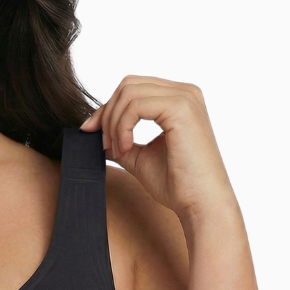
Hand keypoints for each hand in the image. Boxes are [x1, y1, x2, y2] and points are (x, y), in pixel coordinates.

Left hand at [79, 74, 236, 223]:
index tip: (90, 131)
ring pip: (129, 93)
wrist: (200, 203)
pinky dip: (123, 127)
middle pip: (128, 86)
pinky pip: (135, 106)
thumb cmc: (177, 184)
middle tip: (105, 143)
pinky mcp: (181, 108)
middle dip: (107, 114)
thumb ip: (121, 140)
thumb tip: (96, 132)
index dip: (107, 109)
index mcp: (178, 100)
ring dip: (114, 123)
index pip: (132, 89)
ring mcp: (185, 98)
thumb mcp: (140, 156)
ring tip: (119, 149)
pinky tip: (126, 148)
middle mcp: (185, 92)